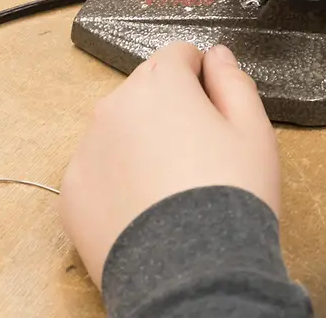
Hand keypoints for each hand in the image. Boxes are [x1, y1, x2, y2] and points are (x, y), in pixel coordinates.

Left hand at [60, 43, 278, 286]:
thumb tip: (217, 56)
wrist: (190, 271)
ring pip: (119, 129)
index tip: (214, 111)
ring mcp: (87, 148)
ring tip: (172, 186)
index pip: (179, 54)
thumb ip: (234, 81)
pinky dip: (117, 180)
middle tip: (199, 153)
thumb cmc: (228, 197)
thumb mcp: (253, 131)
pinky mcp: (72, 190)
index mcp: (161, 83)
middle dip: (170, 109)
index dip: (202, 79)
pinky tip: (145, 207)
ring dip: (140, 142)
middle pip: (146, 89)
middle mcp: (115, 106)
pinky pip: (98, 170)